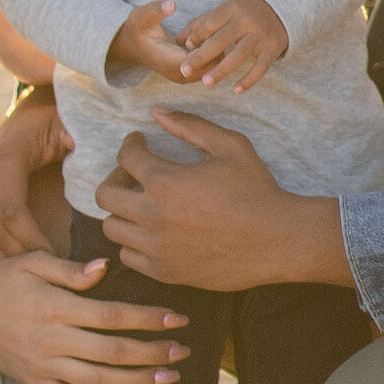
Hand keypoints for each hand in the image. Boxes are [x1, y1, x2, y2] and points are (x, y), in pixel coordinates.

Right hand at [0, 86, 71, 259]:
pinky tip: (7, 256)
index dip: (33, 241)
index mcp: (5, 156)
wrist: (28, 109)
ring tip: (29, 268)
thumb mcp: (67, 122)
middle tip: (46, 270)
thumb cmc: (53, 120)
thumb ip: (72, 133)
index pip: (12, 213)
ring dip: (0, 256)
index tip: (57, 257)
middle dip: (19, 255)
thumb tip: (72, 143)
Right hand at [0, 250, 189, 383]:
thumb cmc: (0, 278)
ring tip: (170, 378)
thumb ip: (71, 269)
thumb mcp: (32, 261)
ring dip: (140, 381)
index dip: (149, 319)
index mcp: (57, 306)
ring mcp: (45, 366)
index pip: (114, 316)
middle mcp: (54, 340)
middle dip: (153, 353)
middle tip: (183, 351)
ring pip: (101, 381)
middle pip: (114, 352)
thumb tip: (106, 269)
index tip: (178, 319)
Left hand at [96, 114, 352, 291]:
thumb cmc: (256, 189)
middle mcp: (152, 215)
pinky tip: (152, 230)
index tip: (139, 142)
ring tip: (142, 202)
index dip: (131, 143)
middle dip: (116, 177)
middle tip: (133, 174)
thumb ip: (190, 125)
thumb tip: (156, 112)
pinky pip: (129, 256)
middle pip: (105, 194)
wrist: (277, 240)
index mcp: (164, 181)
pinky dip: (133, 241)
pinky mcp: (165, 271)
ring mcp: (156, 247)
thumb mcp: (229, 145)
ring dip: (121, 210)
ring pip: (112, 227)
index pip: (125, 156)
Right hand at [113, 0, 286, 94]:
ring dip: (219, 54)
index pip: (199, 60)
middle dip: (220, 50)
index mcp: (169, 61)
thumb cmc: (136, 28)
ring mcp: (183, 77)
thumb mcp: (141, 15)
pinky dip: (214, 56)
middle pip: (209, 68)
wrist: (130, 45)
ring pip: (210, 70)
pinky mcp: (187, 74)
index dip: (212, 46)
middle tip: (231, 31)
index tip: (222, 31)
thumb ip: (156, 10)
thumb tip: (172, 5)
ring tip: (228, 34)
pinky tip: (221, 39)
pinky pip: (207, 68)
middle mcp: (178, 74)